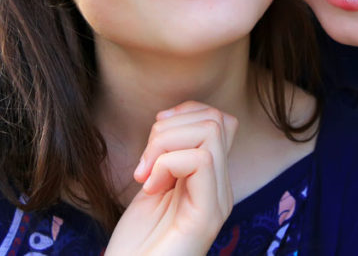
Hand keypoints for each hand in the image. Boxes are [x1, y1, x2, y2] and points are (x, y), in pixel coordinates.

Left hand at [104, 101, 238, 254]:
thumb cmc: (135, 246)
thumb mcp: (152, 187)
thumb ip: (167, 157)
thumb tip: (170, 119)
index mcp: (210, 181)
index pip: (219, 120)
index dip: (184, 115)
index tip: (152, 142)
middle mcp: (221, 189)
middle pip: (216, 119)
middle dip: (170, 127)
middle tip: (143, 163)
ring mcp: (218, 202)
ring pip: (211, 131)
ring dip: (166, 143)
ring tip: (145, 175)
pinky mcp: (208, 215)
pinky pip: (201, 160)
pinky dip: (167, 163)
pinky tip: (149, 187)